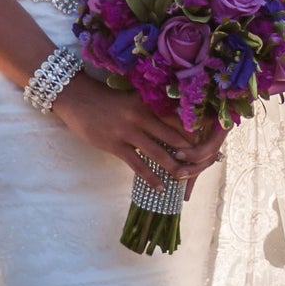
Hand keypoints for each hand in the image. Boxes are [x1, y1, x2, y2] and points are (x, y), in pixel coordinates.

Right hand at [51, 74, 224, 186]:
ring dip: (174, 167)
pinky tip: (160, 187)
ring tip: (184, 178)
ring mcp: (128, 131)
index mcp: (148, 102)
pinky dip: (151, 178)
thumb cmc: (105, 99)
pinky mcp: (115, 145)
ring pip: (158, 153)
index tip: (206, 140)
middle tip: (202, 163)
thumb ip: (151, 107)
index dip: (193, 130)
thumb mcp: (132, 98)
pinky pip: (137, 165)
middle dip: (189, 151)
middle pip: (173, 136)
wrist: (78, 99)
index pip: (177, 117)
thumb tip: (172, 121)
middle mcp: (141, 115)